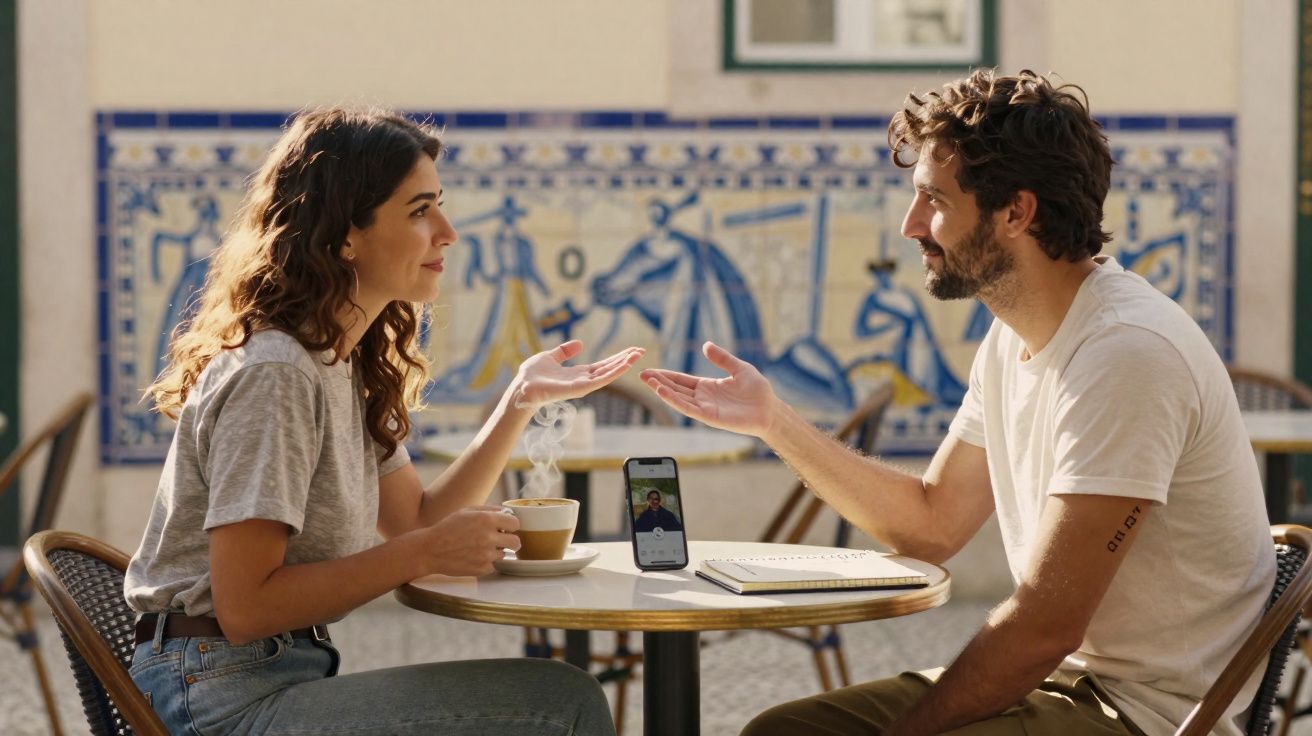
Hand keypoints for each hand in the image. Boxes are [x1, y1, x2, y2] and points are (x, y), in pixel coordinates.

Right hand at [414, 506, 520, 577]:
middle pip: (516, 542)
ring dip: (496, 552)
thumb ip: (490, 510)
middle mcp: (489, 537)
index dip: (511, 525)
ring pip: (504, 554)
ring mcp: (486, 555)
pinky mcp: (482, 568)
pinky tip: (474, 557)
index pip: (515, 523)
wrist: (430, 550)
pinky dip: (487, 562)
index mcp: (487, 519)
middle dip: (510, 541)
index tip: (506, 527)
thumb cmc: (448, 528)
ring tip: (480, 548)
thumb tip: (507, 512)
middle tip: (501, 541)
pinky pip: (493, 565)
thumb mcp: (467, 511)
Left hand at [511, 340, 644, 407]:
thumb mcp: (550, 356)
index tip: (630, 350)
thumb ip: (565, 351)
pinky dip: (614, 372)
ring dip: (624, 364)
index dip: (616, 358)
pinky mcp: (581, 388)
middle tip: (641, 350)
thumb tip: (580, 343)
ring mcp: (583, 385)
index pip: (602, 365)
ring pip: (609, 373)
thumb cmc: (532, 375)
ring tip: (638, 355)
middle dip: (625, 360)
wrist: (523, 386)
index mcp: (578, 373)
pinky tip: (625, 364)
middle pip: (609, 368)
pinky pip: (601, 379)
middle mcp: (583, 380)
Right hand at [640, 341, 777, 437]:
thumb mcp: (739, 368)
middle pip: (675, 388)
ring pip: (678, 398)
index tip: (650, 370)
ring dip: (662, 390)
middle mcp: (703, 398)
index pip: (681, 380)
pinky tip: (663, 392)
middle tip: (641, 373)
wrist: (770, 409)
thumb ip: (722, 358)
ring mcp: (705, 408)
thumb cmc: (758, 391)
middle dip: (658, 381)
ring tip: (648, 381)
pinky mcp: (710, 417)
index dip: (666, 375)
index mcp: (707, 386)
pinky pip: (688, 408)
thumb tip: (705, 345)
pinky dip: (675, 401)